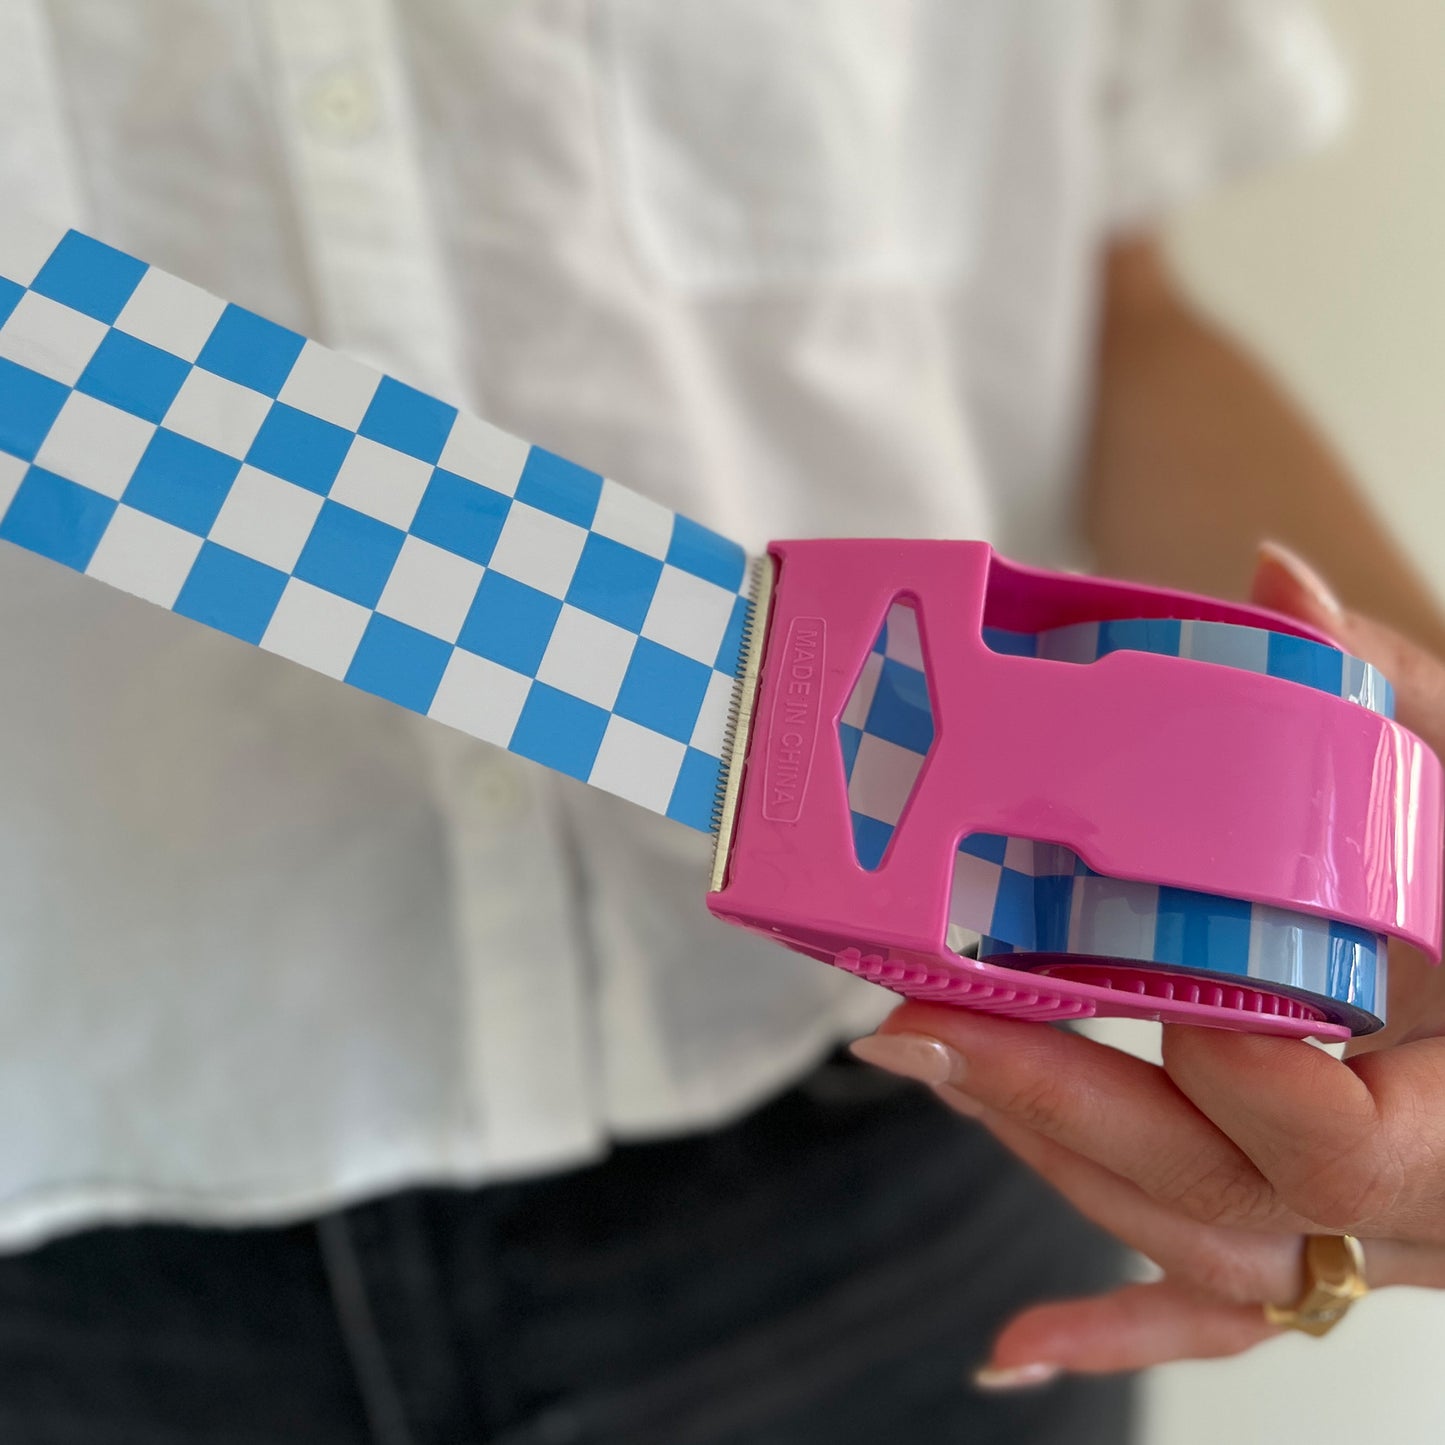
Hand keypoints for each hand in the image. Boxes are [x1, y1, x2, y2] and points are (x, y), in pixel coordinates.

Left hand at [850, 542, 1444, 1383]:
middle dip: (1050, 1101)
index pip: (1332, 1140)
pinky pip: (1226, 1310)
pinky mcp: (1343, 1246)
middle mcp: (1426, 1212)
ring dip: (1052, 1155)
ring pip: (1190, 1242)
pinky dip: (1116, 1323)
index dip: (1223, 1070)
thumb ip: (1399, 690)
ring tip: (940, 1063)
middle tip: (918, 1020)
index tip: (1127, 980)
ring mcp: (1376, 1245)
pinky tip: (1008, 1349)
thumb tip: (1269, 580)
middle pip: (1215, 1196)